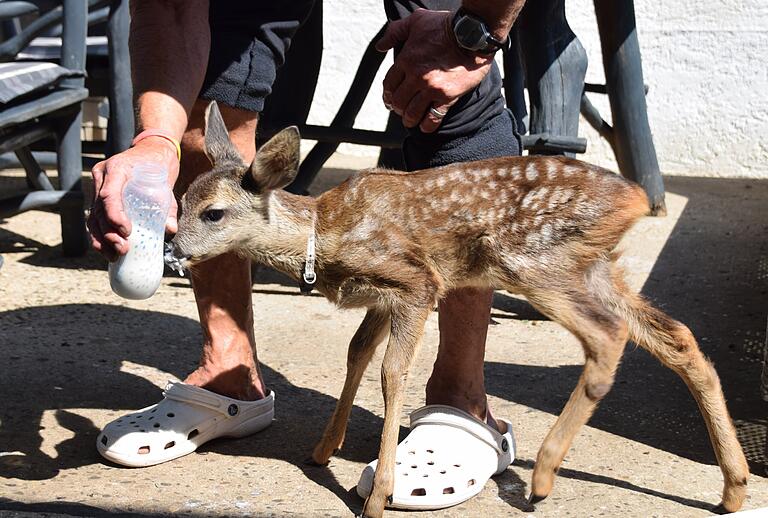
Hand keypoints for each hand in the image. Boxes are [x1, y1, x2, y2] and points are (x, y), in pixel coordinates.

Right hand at [88, 139, 178, 260]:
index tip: (126, 232)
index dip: (114, 216)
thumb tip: (169, 230)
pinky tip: (107, 249)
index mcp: (117, 169)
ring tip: (113, 255)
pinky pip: (95, 217)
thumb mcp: (166, 184)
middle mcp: (102, 176)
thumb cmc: (159, 165)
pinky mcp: (99, 194)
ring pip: (93, 216)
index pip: (109, 195)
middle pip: (98, 209)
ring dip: (101, 238)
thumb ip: (168, 208)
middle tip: (122, 250)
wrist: (151, 150)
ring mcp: (98, 185)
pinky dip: (100, 234)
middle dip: (108, 233)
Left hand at [376, 9, 493, 132]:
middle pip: (399, 101)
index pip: (389, 84)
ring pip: (412, 112)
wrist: (473, 34)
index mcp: (406, 59)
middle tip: (400, 111)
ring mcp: (432, 88)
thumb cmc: (445, 25)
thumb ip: (395, 32)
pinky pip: (433, 117)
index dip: (387, 95)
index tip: (389, 100)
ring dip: (409, 119)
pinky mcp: (448, 96)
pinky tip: (425, 127)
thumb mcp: (416, 21)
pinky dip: (427, 126)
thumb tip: (380, 46)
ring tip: (411, 120)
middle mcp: (417, 76)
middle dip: (397, 108)